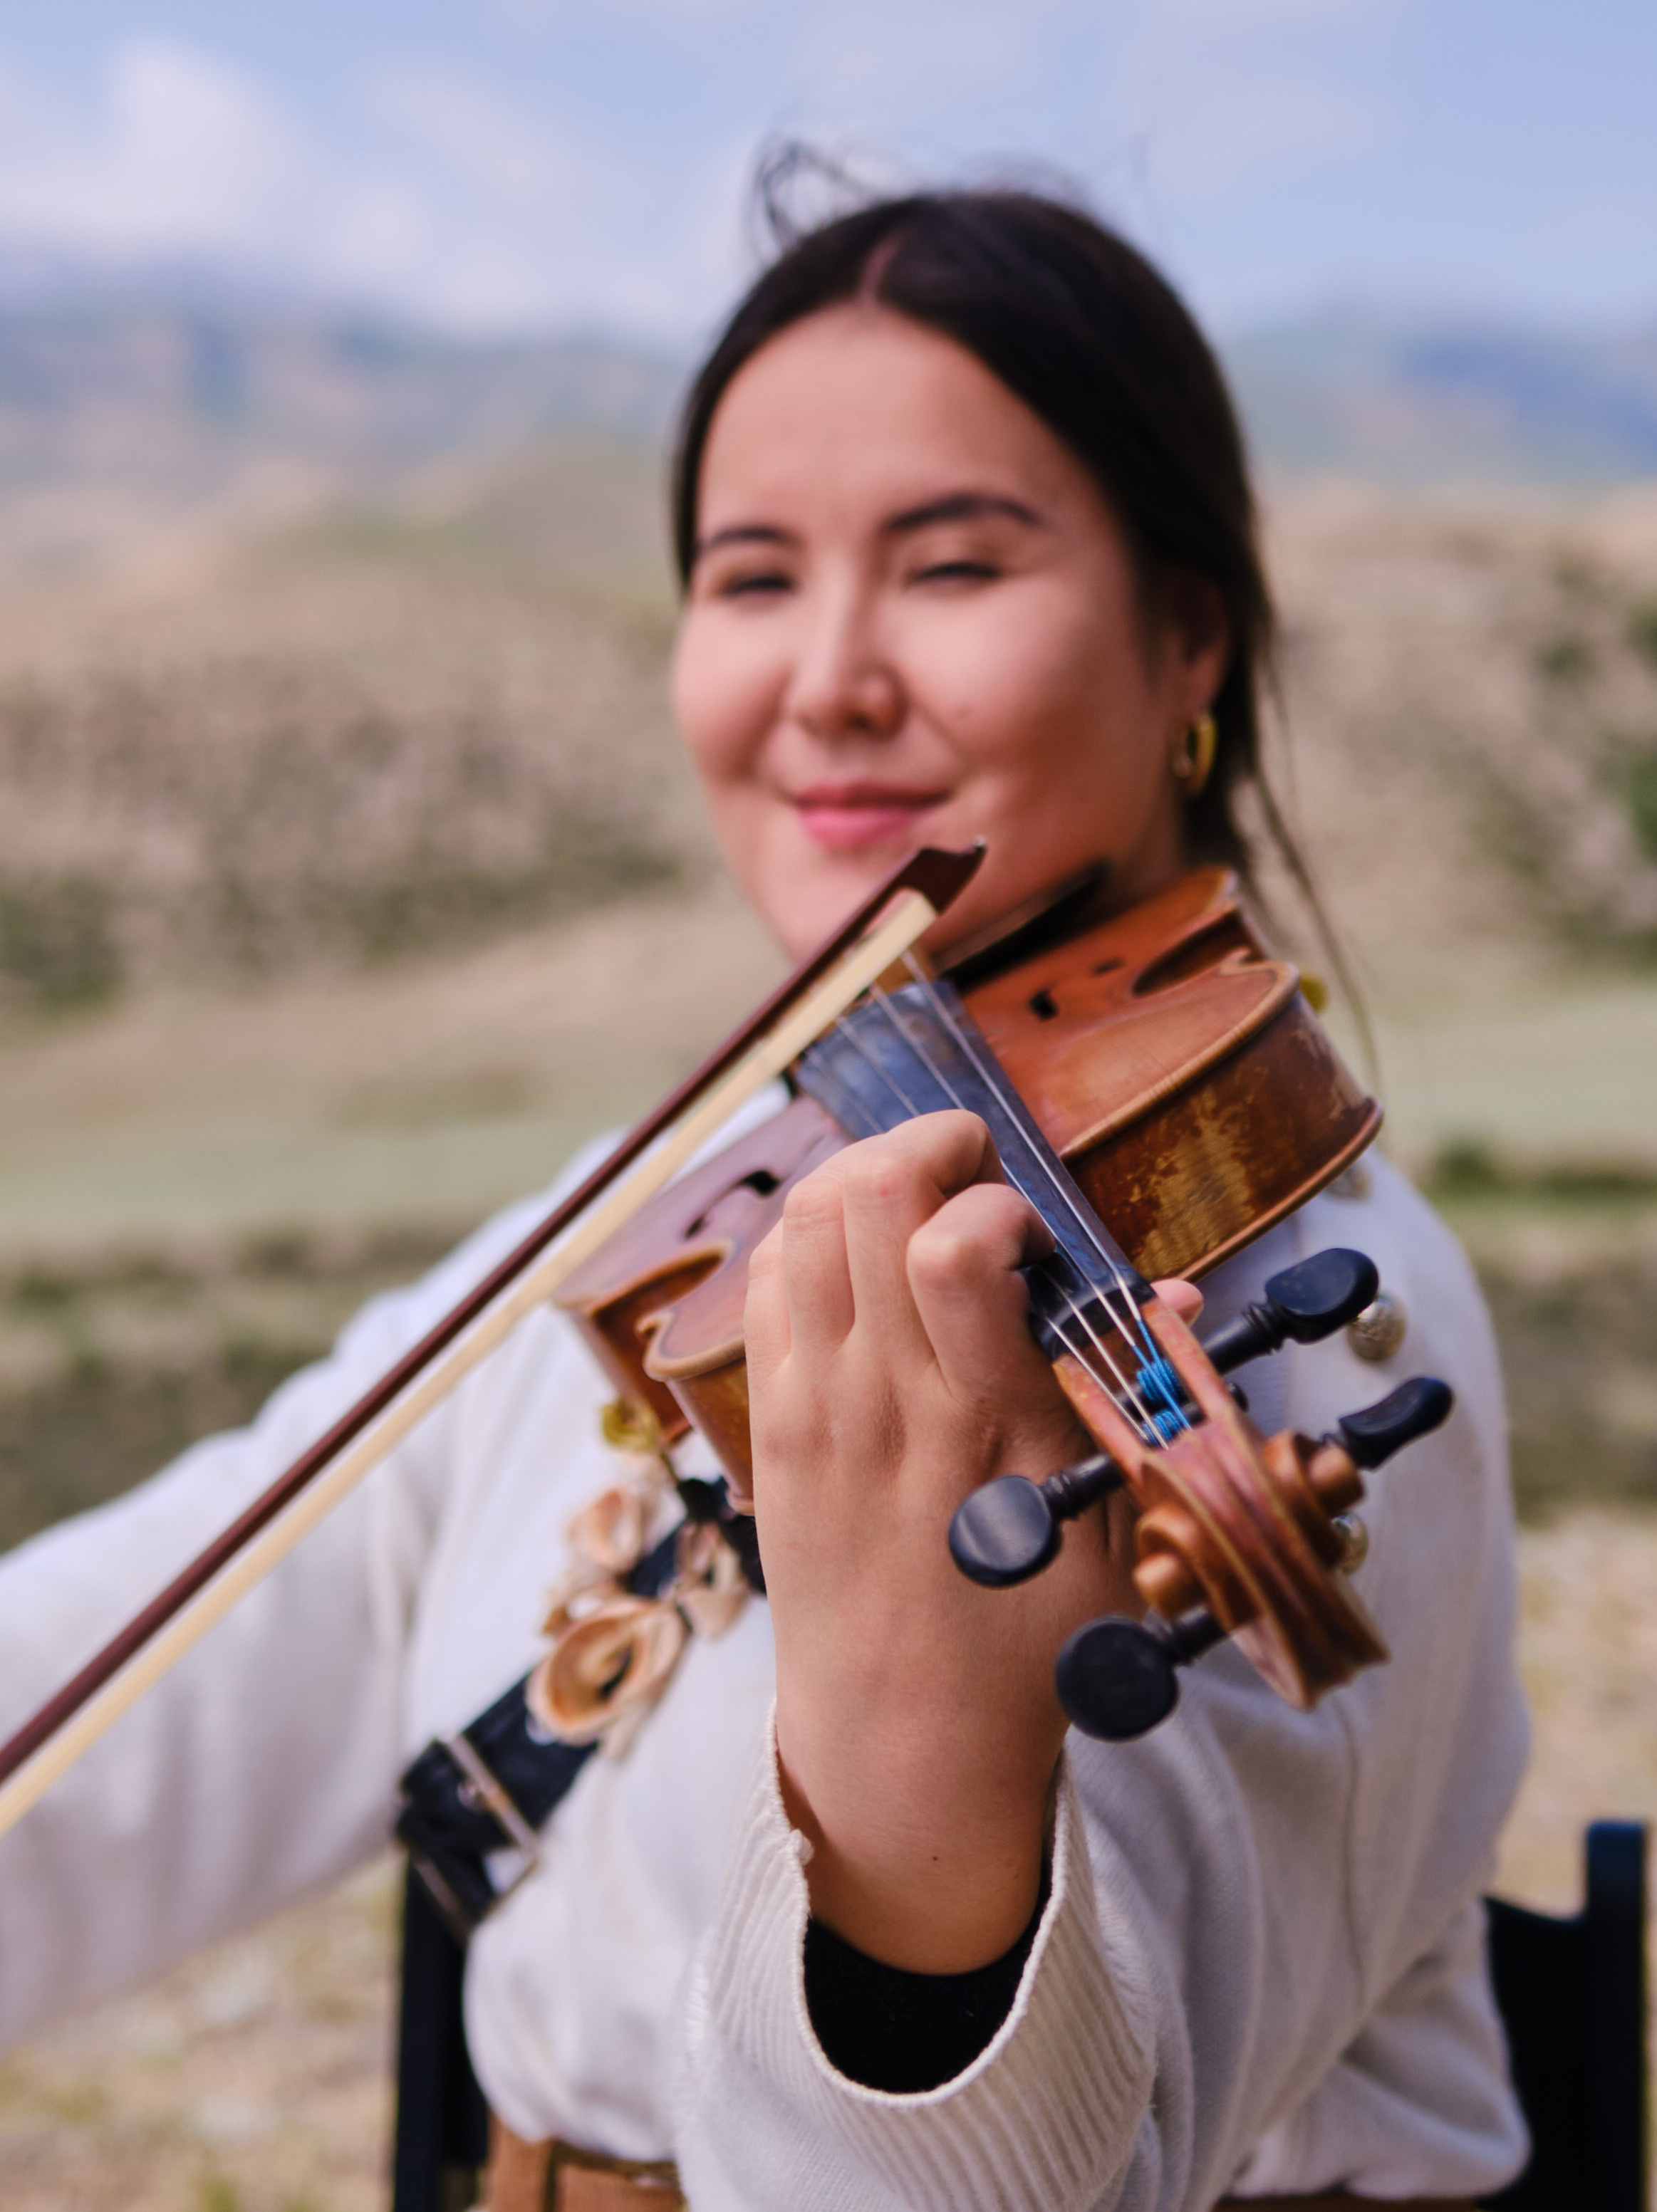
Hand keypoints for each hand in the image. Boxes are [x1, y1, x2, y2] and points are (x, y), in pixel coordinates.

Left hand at [745, 1108, 1197, 1972]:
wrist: (901, 1747)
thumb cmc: (1022, 1646)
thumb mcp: (1108, 1531)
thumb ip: (1129, 1401)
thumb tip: (1173, 1297)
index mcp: (978, 1425)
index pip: (956, 1246)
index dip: (1000, 1199)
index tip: (1036, 1229)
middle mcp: (879, 1399)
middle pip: (862, 1200)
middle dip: (926, 1146)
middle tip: (976, 1163)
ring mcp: (809, 1406)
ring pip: (800, 1224)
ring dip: (860, 1174)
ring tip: (916, 1186)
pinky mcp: (770, 1424)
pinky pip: (766, 1284)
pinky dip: (808, 1235)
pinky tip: (858, 1250)